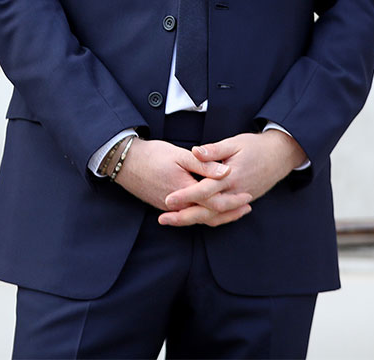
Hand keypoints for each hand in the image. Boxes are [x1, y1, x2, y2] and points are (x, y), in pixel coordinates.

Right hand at [114, 139, 252, 226]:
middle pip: (209, 216)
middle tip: (247, 207)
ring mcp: (171, 208)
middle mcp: (178, 205)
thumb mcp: (180, 155)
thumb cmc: (153, 155)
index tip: (247, 195)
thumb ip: (204, 164)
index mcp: (184, 191)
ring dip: (219, 215)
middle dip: (230, 213)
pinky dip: (205, 213)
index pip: (214, 203)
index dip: (233, 201)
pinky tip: (213, 207)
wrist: (126, 163)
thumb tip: (226, 171)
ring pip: (199, 218)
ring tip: (236, 210)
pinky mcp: (166, 206)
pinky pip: (190, 215)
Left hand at [159, 130, 306, 226]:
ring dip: (194, 220)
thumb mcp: (234, 142)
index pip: (205, 190)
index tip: (168, 199)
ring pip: (215, 216)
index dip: (186, 195)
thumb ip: (214, 150)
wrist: (281, 155)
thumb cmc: (256, 146)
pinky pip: (225, 215)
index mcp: (232, 176)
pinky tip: (195, 218)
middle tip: (163, 219)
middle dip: (185, 216)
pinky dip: (210, 219)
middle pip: (208, 210)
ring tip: (173, 220)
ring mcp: (241, 199)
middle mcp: (236, 192)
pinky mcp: (243, 201)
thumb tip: (195, 152)